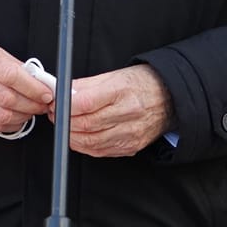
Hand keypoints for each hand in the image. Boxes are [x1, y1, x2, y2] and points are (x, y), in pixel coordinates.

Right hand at [0, 35, 53, 135]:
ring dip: (22, 116)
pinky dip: (8, 124)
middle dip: (31, 105)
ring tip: (31, 111)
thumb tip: (37, 80)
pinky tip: (16, 118)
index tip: (46, 93)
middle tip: (42, 104)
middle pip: (7, 99)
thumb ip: (13, 64)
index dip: (32, 88)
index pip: (10, 75)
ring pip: (0, 115)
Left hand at [53, 64, 173, 157]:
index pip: (86, 103)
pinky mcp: (130, 147)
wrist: (170, 99)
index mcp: (122, 91)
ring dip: (71, 135)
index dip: (65, 105)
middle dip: (64, 121)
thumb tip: (64, 92)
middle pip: (86, 124)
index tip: (56, 102)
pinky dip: (84, 145)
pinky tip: (79, 136)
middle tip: (56, 114)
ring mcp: (130, 134)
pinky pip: (100, 151)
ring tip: (65, 125)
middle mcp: (128, 114)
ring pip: (90, 142)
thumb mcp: (115, 75)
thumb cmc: (143, 84)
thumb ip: (87, 85)